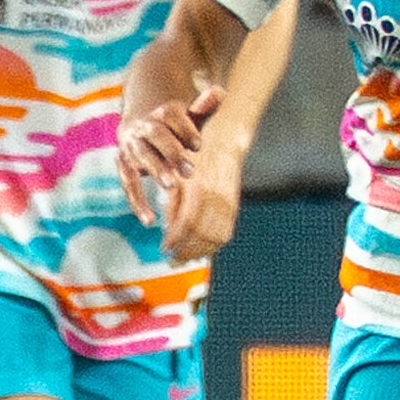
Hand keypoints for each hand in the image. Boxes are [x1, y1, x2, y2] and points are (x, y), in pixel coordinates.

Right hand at [118, 83, 223, 226]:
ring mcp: (131, 145)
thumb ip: (204, 108)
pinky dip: (137, 202)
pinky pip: (128, 183)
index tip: (198, 146)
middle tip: (190, 171)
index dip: (184, 129)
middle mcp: (143, 126)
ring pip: (142, 156)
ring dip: (156, 169)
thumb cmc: (174, 127)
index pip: (170, 115)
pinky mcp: (124, 165)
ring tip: (172, 186)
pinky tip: (149, 220)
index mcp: (161, 112)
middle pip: (156, 134)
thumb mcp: (190, 118)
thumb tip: (219, 91)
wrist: (140, 126)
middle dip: (172, 152)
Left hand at [163, 130, 245, 259]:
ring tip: (185, 258)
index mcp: (199, 189)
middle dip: (185, 251)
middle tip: (172, 259)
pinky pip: (226, 233)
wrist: (224, 140)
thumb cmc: (196, 156)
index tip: (164, 248)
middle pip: (201, 235)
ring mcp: (228, 204)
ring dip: (199, 252)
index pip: (187, 223)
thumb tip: (167, 229)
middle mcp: (216, 198)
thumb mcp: (178, 174)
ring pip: (215, 238)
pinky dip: (213, 246)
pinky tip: (202, 250)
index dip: (175, 239)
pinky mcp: (234, 207)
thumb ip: (172, 202)